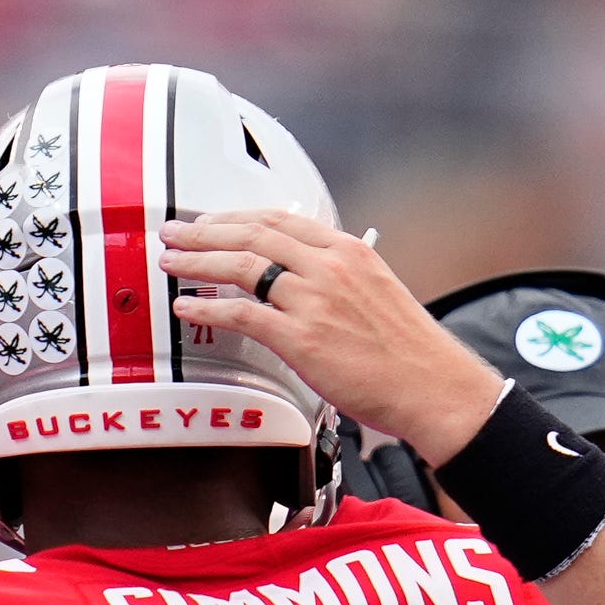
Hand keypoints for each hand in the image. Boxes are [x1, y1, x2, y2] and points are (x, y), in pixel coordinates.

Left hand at [159, 210, 506, 459]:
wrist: (434, 386)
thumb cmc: (410, 354)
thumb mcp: (378, 294)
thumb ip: (339, 280)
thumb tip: (301, 282)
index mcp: (349, 251)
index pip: (281, 221)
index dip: (237, 218)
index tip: (211, 221)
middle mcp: (329, 267)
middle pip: (253, 234)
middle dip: (205, 230)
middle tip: (174, 233)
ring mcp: (314, 300)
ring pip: (241, 266)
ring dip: (197, 260)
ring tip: (170, 262)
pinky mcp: (302, 338)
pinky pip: (242, 314)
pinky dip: (208, 307)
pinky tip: (187, 307)